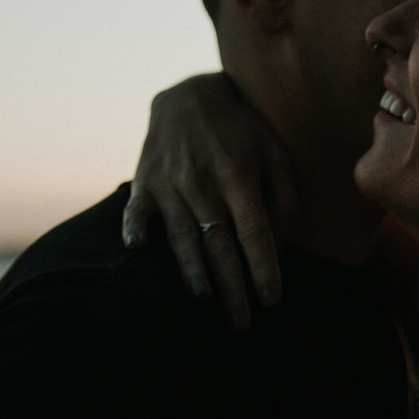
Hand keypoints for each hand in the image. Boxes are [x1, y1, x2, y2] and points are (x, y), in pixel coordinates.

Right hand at [125, 73, 299, 331]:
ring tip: (204, 300)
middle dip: (233, 288)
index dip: (264, 270)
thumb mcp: (276, 154)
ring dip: (193, 271)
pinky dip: (134, 228)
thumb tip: (277, 248)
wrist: (192, 94)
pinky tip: (137, 249)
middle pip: (220, 245)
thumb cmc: (244, 131)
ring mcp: (169, 182)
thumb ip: (284, 199)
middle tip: (243, 324)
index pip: (255, 234)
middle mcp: (202, 181)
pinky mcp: (145, 181)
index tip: (272, 300)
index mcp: (239, 175)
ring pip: (182, 236)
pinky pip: (137, 210)